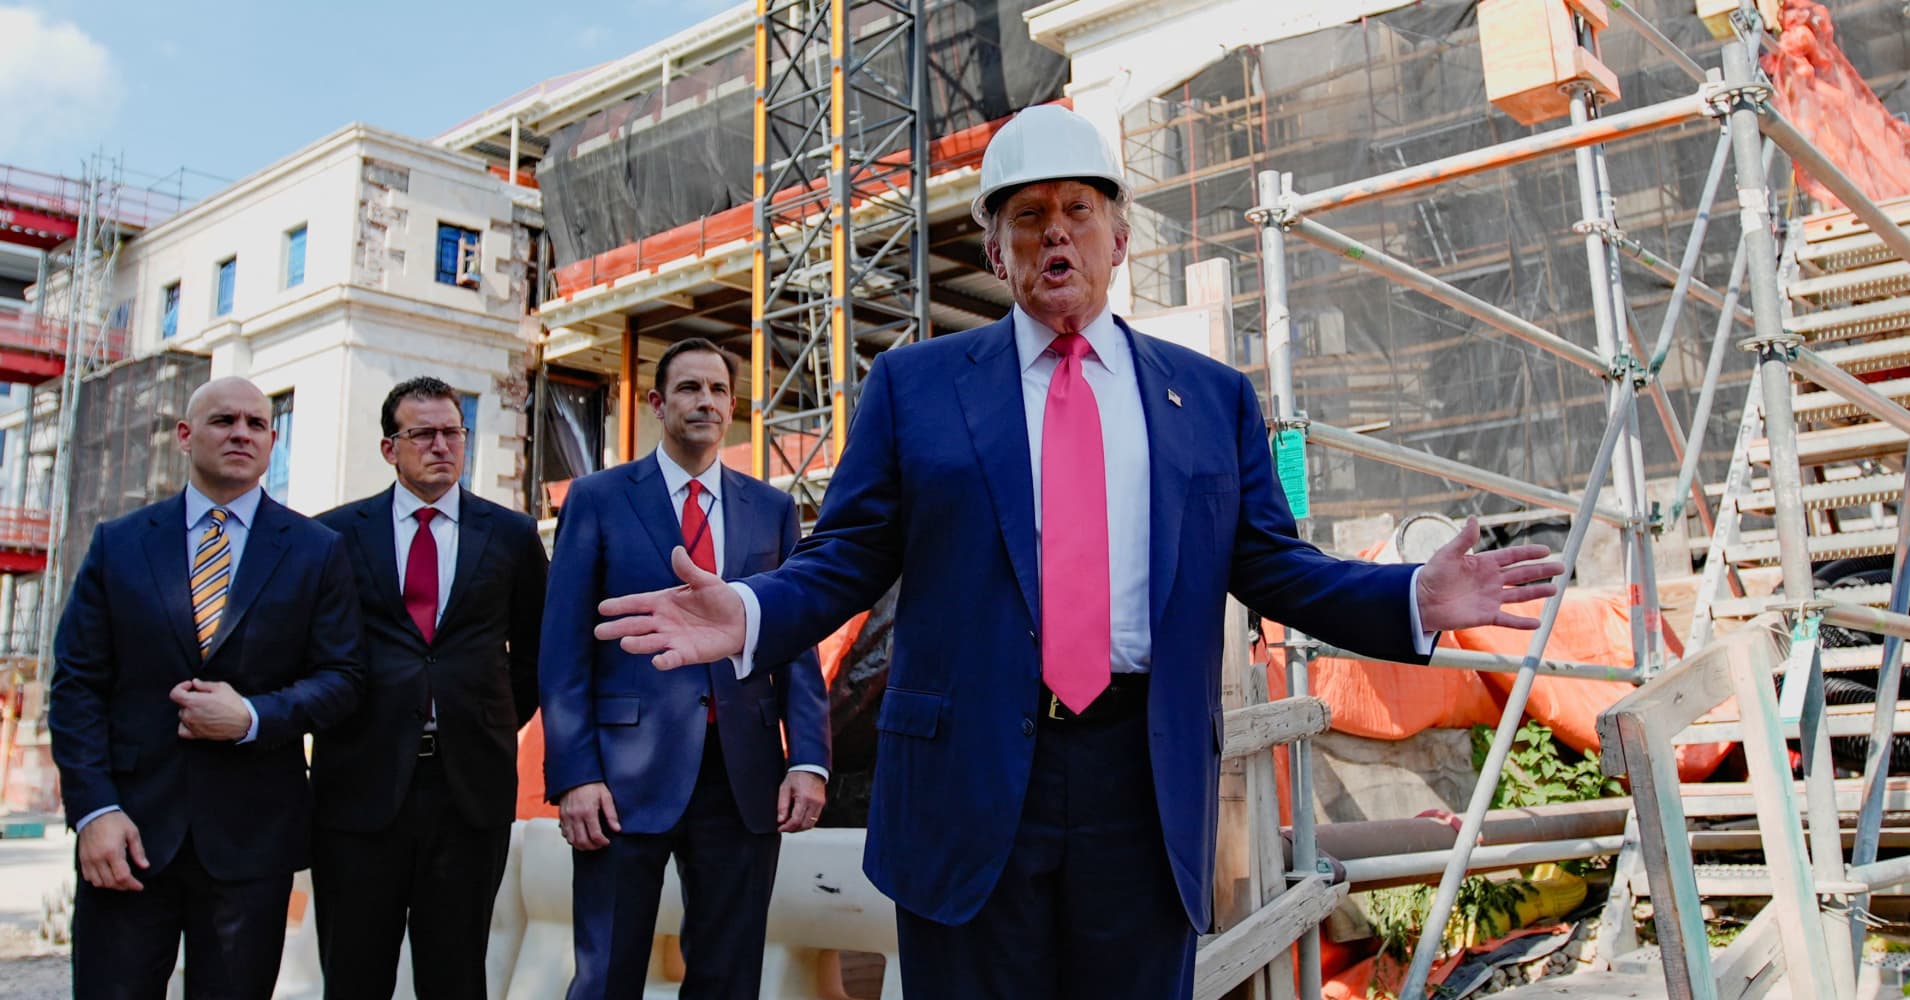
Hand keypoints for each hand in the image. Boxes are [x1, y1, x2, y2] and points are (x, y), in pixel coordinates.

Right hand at [77, 811, 146, 890]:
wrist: (94, 812)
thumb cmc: (116, 821)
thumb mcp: (132, 832)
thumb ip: (138, 851)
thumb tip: (145, 866)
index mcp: (112, 852)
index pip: (122, 877)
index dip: (132, 884)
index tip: (140, 886)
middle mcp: (98, 858)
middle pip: (111, 882)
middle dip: (124, 886)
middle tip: (133, 884)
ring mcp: (88, 860)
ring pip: (99, 883)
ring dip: (111, 885)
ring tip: (122, 882)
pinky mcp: (82, 859)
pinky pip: (88, 878)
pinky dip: (99, 881)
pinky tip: (108, 876)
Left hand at [170, 680, 251, 740]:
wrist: (244, 721)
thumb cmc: (233, 704)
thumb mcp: (221, 687)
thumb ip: (204, 684)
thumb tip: (195, 683)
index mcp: (193, 702)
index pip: (175, 694)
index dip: (181, 687)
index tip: (190, 686)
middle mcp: (189, 715)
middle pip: (181, 704)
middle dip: (190, 698)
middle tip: (203, 697)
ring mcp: (192, 726)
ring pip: (183, 716)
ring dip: (190, 711)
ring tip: (203, 709)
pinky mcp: (198, 735)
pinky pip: (182, 730)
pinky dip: (185, 725)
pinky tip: (194, 720)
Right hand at [559, 782, 620, 850]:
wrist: (575, 776)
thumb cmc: (591, 784)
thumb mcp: (606, 796)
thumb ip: (611, 814)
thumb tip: (617, 828)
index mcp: (588, 811)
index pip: (595, 835)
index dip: (602, 842)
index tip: (607, 842)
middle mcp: (575, 816)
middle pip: (582, 841)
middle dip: (592, 847)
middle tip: (599, 845)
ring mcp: (567, 817)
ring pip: (572, 840)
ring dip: (581, 845)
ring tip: (590, 843)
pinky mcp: (561, 816)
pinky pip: (565, 833)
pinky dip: (572, 839)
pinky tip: (580, 836)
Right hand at [595, 547, 746, 668]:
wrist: (742, 619)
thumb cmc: (720, 598)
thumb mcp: (705, 581)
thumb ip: (688, 570)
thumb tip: (677, 550)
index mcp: (663, 602)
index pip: (637, 603)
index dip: (620, 605)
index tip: (602, 608)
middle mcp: (663, 622)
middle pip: (636, 625)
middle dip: (618, 628)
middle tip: (599, 632)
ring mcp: (673, 638)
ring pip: (649, 642)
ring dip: (637, 644)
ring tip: (624, 643)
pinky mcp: (686, 653)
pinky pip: (672, 658)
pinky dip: (665, 661)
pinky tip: (657, 661)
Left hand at [777, 771, 826, 833]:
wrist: (810, 768)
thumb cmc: (797, 776)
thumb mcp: (785, 789)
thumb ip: (782, 806)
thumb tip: (780, 820)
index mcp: (804, 798)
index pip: (796, 820)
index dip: (787, 827)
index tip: (780, 828)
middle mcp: (814, 803)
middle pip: (804, 825)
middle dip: (793, 829)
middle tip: (784, 828)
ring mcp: (820, 804)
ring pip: (811, 824)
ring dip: (800, 828)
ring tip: (791, 825)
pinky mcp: (821, 804)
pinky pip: (814, 819)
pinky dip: (806, 823)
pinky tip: (799, 820)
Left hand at [1415, 516, 1564, 631]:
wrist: (1420, 602)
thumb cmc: (1431, 576)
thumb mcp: (1447, 554)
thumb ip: (1464, 539)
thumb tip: (1473, 518)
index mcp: (1484, 564)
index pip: (1512, 557)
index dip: (1529, 553)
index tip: (1547, 550)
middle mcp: (1491, 581)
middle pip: (1522, 574)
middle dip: (1542, 571)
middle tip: (1562, 568)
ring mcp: (1490, 599)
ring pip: (1520, 595)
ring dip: (1537, 592)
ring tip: (1555, 590)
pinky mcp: (1486, 616)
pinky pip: (1508, 619)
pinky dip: (1522, 623)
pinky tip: (1537, 623)